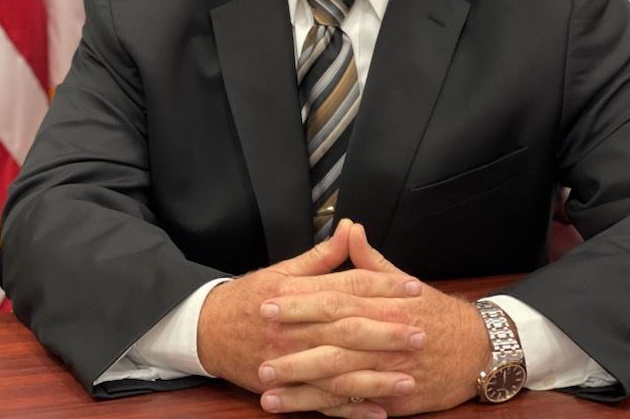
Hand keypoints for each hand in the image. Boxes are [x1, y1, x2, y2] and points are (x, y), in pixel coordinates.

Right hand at [197, 218, 425, 405]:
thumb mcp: (282, 269)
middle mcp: (295, 327)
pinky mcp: (286, 387)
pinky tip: (379, 412)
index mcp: (297, 292)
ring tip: (409, 380)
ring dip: (375, 378)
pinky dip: (351, 409)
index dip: (381, 285)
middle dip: (386, 332)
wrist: (208, 331)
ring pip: (338, 371)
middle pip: (347, 329)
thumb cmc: (250, 297)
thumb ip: (321, 255)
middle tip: (420, 333)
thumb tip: (350, 229)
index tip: (413, 287)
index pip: (346, 286)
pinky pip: (323, 402)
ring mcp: (290, 361)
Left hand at [258, 223, 490, 416]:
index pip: (334, 300)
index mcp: (382, 303)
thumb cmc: (435, 313)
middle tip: (259, 352)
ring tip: (267, 391)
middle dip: (293, 349)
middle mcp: (383, 336)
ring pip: (339, 380)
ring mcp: (388, 370)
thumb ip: (370, 260)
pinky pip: (356, 405)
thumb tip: (349, 228)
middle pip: (332, 342)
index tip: (269, 303)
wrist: (477, 348)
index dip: (300, 302)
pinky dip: (328, 411)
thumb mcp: (404, 280)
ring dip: (301, 387)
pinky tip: (301, 411)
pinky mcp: (394, 398)